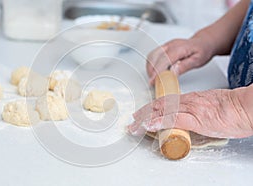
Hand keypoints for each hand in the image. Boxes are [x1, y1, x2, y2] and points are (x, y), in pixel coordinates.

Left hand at [128, 89, 252, 138]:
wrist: (244, 106)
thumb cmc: (231, 109)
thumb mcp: (208, 108)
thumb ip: (196, 112)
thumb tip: (187, 120)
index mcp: (189, 99)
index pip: (164, 102)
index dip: (150, 108)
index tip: (141, 115)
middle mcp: (186, 101)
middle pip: (158, 106)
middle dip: (143, 114)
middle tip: (132, 122)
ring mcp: (189, 109)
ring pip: (162, 111)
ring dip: (146, 119)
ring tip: (134, 126)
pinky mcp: (195, 118)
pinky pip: (173, 119)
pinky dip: (158, 122)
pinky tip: (148, 126)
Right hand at [147, 37, 213, 84]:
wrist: (203, 42)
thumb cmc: (202, 50)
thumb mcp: (197, 60)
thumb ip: (184, 66)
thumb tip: (172, 72)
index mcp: (179, 47)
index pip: (164, 59)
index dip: (157, 70)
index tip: (153, 80)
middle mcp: (171, 45)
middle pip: (154, 57)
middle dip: (151, 71)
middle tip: (153, 82)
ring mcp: (166, 45)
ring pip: (151, 56)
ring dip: (150, 68)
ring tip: (154, 78)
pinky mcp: (164, 48)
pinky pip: (153, 55)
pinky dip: (151, 64)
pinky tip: (155, 71)